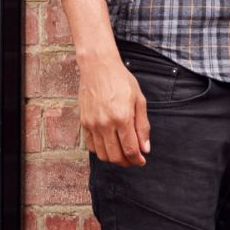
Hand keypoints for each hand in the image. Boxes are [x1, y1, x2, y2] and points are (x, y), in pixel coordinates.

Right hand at [77, 50, 150, 166]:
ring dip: (114, 158)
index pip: (130, 150)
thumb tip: (145, 148)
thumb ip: (142, 126)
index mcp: (122, 118)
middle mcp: (105, 124)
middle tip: (134, 159)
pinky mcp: (84, 122)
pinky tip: (109, 144)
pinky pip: (91, 146)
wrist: (98, 66)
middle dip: (127, 162)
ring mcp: (92, 124)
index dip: (137, 160)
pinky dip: (101, 150)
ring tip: (122, 153)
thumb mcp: (139, 100)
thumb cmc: (121, 80)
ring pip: (102, 155)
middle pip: (116, 156)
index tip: (141, 161)